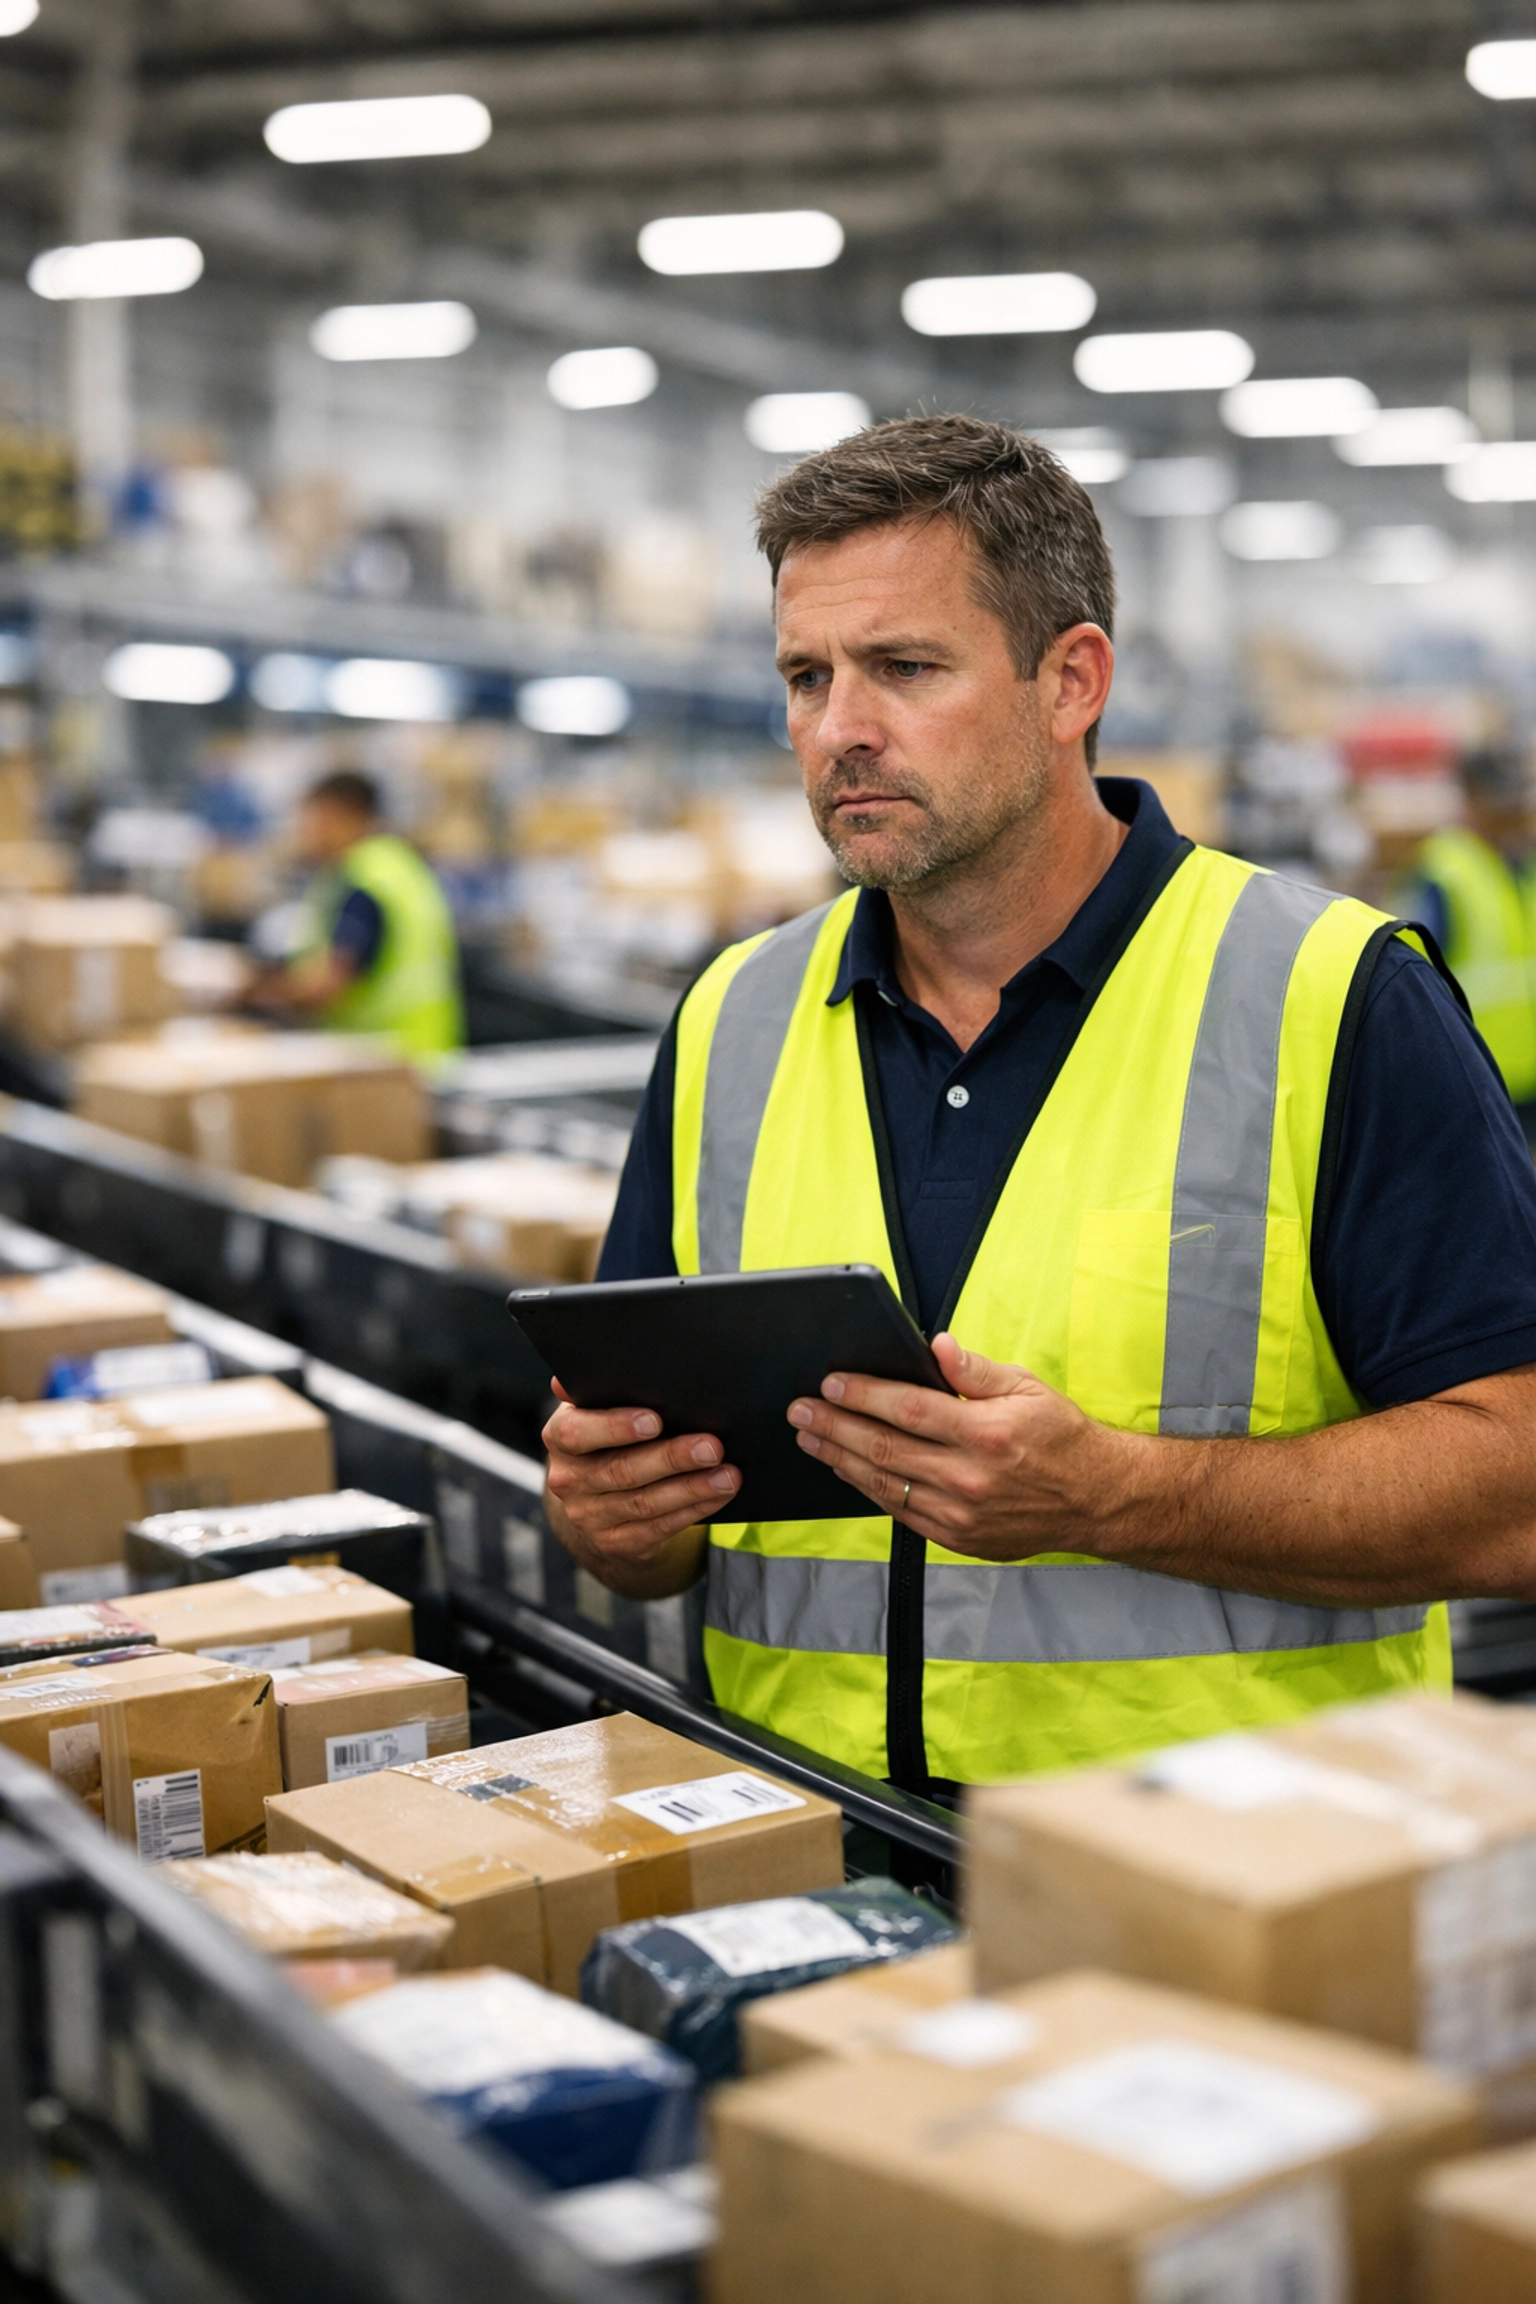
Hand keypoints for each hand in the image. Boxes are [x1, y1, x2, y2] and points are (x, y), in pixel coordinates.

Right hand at [542, 1382, 740, 1569]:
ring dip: (692, 1488)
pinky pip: (659, 1527)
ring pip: (645, 1503)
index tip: (654, 1421)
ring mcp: (590, 1516)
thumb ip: (599, 1390)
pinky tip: (718, 1495)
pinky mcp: (616, 1542)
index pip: (576, 1433)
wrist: (596, 1497)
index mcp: (560, 1438)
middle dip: (671, 1458)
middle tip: (711, 1447)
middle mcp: (569, 1480)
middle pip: (621, 1471)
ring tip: (728, 1475)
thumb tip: (589, 1374)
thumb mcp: (597, 1409)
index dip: (613, 1427)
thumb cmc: (606, 1436)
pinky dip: (694, 1510)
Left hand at [786, 1333, 1122, 1558]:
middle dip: (834, 1426)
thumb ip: (975, 1370)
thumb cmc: (1061, 1438)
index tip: (830, 1383)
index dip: (863, 1395)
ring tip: (810, 1438)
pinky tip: (847, 1469)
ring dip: (839, 1459)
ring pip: (883, 1484)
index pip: (908, 1410)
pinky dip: (868, 1489)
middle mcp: (969, 1477)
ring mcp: (960, 1513)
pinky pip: (900, 1512)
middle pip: (883, 1448)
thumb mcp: (1027, 1388)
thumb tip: (935, 1345)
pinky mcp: (957, 1537)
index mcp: (986, 1433)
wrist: (1095, 1500)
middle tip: (800, 1410)